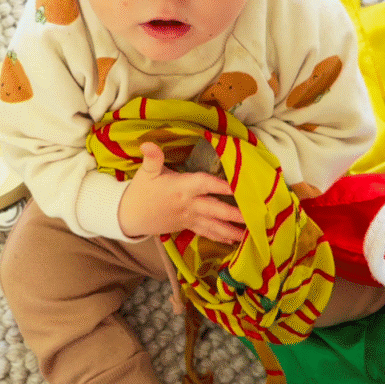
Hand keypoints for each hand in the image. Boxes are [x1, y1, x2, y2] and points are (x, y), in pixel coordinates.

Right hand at [118, 142, 245, 242]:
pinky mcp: (188, 227)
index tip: (239, 187)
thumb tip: (147, 143)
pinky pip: (207, 233)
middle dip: (234, 214)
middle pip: (214, 209)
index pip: (204, 185)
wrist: (131, 216)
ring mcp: (189, 218)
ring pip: (214, 225)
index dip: (221, 185)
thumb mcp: (146, 172)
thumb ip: (152, 158)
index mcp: (181, 188)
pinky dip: (220, 237)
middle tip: (253, 216)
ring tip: (250, 234)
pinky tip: (234, 241)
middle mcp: (188, 205)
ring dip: (232, 230)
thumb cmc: (142, 191)